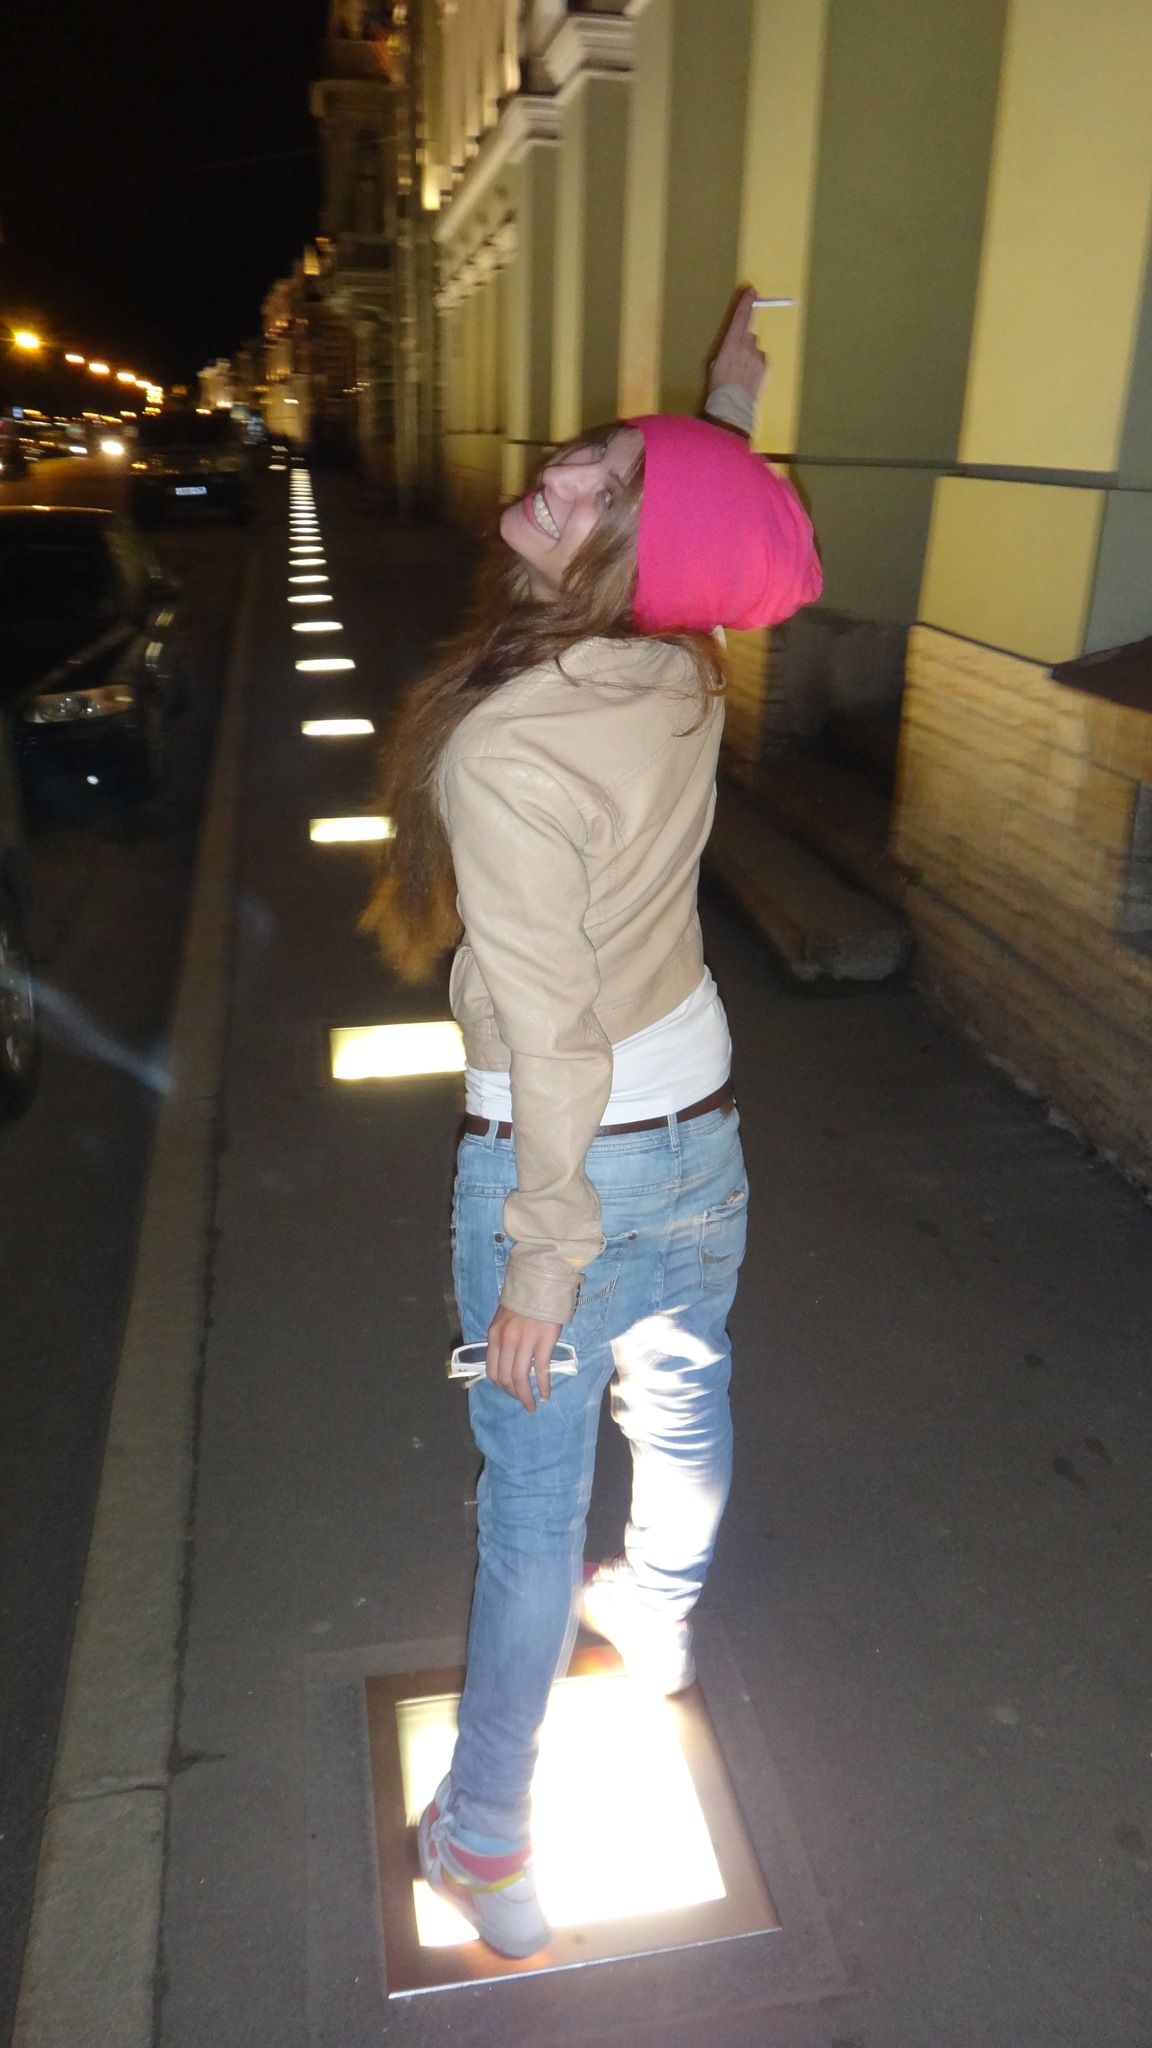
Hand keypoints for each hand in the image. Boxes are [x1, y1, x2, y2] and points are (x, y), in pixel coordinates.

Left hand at [485, 1306, 563, 1413]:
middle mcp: (506, 1341)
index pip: (492, 1371)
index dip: (501, 1387)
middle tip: (524, 1403)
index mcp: (494, 1336)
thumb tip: (507, 1364)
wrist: (541, 1282)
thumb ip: (503, 1341)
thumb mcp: (504, 1320)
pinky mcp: (544, 1340)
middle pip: (506, 1378)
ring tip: (533, 1405)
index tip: (510, 1392)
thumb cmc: (523, 1302)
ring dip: (526, 1396)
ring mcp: (525, 1341)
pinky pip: (541, 1369)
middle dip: (514, 1395)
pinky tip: (546, 1394)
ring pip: (521, 1377)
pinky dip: (543, 1385)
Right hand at [708, 286, 768, 401]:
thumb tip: (735, 347)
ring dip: (750, 358)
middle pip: (748, 335)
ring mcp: (758, 356)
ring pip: (755, 350)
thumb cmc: (718, 386)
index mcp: (731, 343)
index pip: (741, 318)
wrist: (733, 405)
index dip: (746, 303)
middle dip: (744, 343)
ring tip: (743, 375)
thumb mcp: (715, 364)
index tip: (752, 290)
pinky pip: (761, 361)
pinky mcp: (766, 367)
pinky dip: (757, 367)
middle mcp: (747, 345)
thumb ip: (728, 350)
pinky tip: (750, 379)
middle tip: (737, 360)